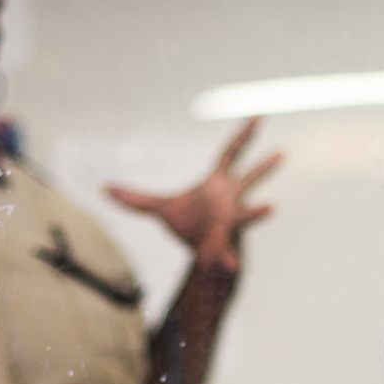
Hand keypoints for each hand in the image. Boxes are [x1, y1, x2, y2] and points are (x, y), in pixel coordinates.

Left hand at [105, 117, 280, 275]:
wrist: (203, 252)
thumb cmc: (189, 224)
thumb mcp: (159, 209)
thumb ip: (133, 199)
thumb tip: (102, 188)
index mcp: (218, 182)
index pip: (232, 152)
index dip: (245, 135)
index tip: (260, 117)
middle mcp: (230, 199)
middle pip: (249, 178)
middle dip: (264, 168)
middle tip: (281, 154)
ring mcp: (232, 222)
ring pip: (247, 214)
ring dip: (257, 212)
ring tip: (271, 208)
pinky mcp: (226, 245)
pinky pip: (227, 252)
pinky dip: (227, 259)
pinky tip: (230, 266)